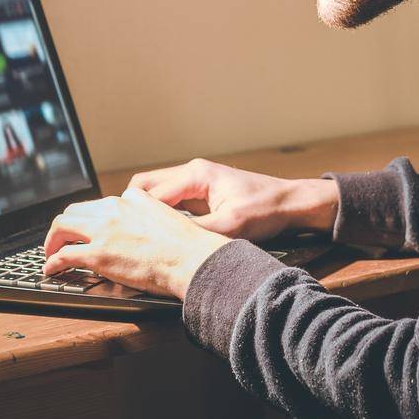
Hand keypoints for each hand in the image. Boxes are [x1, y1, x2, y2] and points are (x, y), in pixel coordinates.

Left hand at [42, 187, 230, 299]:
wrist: (192, 260)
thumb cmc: (187, 247)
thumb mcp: (165, 216)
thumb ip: (145, 216)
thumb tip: (136, 230)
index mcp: (131, 199)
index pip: (99, 204)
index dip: (88, 219)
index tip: (85, 230)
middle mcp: (114, 209)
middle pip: (74, 211)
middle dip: (63, 227)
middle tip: (61, 240)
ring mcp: (104, 231)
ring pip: (61, 227)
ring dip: (52, 241)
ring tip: (51, 254)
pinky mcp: (97, 254)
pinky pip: (63, 255)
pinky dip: (52, 262)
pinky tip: (51, 269)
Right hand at [127, 158, 337, 241]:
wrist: (291, 204)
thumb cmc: (266, 209)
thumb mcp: (232, 226)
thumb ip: (199, 233)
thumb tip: (170, 245)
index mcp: (196, 174)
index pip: (151, 193)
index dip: (137, 216)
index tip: (127, 237)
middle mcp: (191, 173)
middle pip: (145, 187)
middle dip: (135, 211)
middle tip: (129, 238)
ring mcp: (195, 183)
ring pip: (155, 195)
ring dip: (148, 216)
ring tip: (141, 240)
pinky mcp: (200, 195)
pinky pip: (171, 204)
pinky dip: (163, 218)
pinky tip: (162, 238)